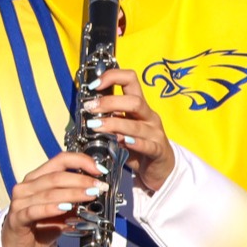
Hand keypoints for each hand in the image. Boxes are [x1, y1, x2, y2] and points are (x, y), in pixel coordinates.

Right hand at [1, 150, 108, 246]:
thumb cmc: (40, 227)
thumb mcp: (62, 212)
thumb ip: (75, 202)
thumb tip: (97, 194)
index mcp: (37, 179)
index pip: (60, 160)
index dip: (81, 161)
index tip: (99, 170)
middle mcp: (26, 186)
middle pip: (56, 177)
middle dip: (81, 180)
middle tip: (99, 187)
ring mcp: (19, 202)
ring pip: (48, 193)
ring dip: (72, 194)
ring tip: (90, 196)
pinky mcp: (17, 218)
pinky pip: (35, 211)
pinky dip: (51, 208)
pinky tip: (66, 208)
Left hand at [80, 68, 174, 194]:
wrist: (159, 168)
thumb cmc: (137, 145)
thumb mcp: (121, 128)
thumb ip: (108, 117)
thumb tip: (86, 108)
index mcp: (139, 106)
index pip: (130, 80)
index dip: (112, 77)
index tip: (94, 84)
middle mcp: (149, 116)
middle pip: (134, 101)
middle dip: (109, 103)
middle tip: (89, 108)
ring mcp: (155, 134)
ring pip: (137, 124)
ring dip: (113, 124)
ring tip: (95, 126)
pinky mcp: (158, 151)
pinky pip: (148, 146)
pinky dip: (135, 143)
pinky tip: (122, 142)